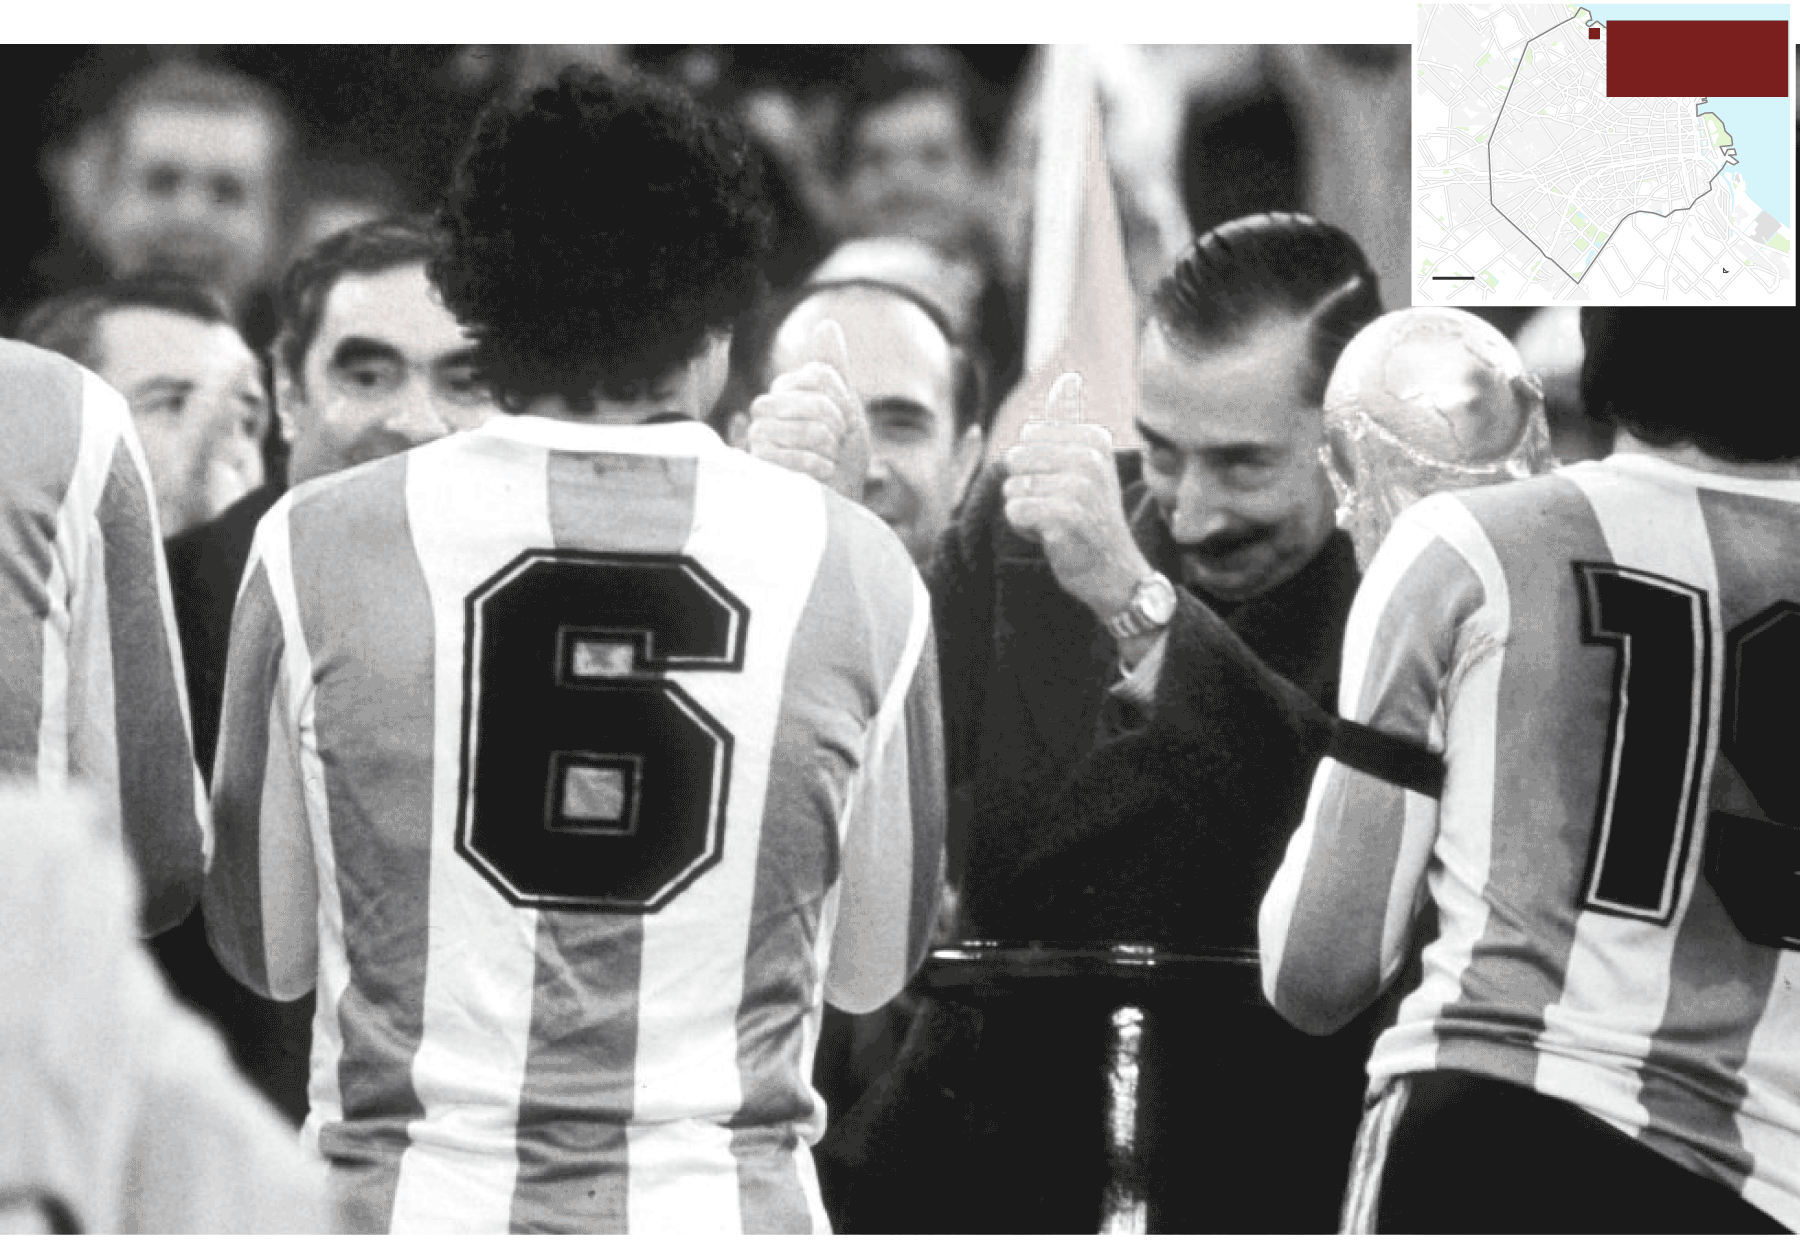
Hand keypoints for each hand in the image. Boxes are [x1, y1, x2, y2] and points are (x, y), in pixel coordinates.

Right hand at [745, 319, 871, 500]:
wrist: (838, 502)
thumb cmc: (840, 457)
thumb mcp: (846, 409)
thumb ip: (832, 368)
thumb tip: (826, 323)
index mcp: (787, 390)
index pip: (820, 375)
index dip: (842, 401)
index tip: (842, 422)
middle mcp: (767, 408)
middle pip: (814, 401)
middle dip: (835, 426)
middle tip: (834, 445)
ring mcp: (759, 436)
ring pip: (805, 428)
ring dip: (826, 449)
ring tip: (825, 461)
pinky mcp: (757, 464)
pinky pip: (792, 454)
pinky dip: (815, 468)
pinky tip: (816, 477)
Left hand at [1002, 373, 1154, 622]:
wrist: (1115, 572)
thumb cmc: (1093, 518)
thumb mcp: (1088, 464)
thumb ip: (1071, 423)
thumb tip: (1068, 378)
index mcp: (1094, 439)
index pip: (1029, 437)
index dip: (1036, 466)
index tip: (1065, 486)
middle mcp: (1090, 458)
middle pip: (1016, 459)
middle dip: (1026, 487)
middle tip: (1058, 508)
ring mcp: (1078, 487)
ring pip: (1012, 487)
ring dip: (1025, 510)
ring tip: (1055, 522)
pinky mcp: (1064, 516)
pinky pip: (1014, 511)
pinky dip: (1023, 528)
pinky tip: (1050, 536)